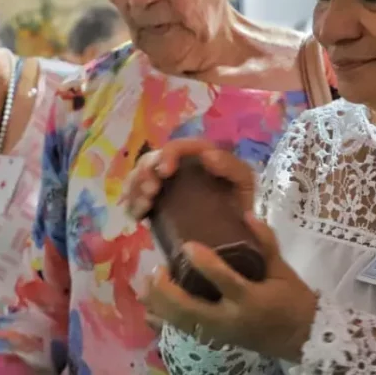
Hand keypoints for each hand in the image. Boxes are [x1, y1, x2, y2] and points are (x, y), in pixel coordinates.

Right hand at [121, 138, 255, 219]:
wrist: (234, 228)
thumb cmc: (239, 200)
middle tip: (150, 193)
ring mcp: (162, 183)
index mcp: (195, 154)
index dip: (166, 155)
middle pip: (151, 160)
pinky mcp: (154, 201)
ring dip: (136, 189)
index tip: (164, 172)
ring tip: (144, 205)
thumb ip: (231, 166)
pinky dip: (132, 204)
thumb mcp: (243, 181)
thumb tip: (208, 156)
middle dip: (145, 174)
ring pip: (138, 177)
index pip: (176, 146)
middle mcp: (174, 165)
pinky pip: (135, 198)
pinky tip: (137, 215)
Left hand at [143, 212, 317, 360]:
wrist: (302, 338)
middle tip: (158, 267)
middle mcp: (230, 319)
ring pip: (179, 322)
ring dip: (158, 304)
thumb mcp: (283, 270)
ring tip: (146, 282)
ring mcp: (218, 333)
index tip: (187, 245)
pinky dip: (161, 321)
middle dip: (166, 290)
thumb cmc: (293, 301)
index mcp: (251, 299)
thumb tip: (246, 214)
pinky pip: (181, 332)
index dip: (205, 264)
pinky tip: (147, 308)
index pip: (225, 281)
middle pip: (189, 309)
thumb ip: (266, 242)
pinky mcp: (213, 339)